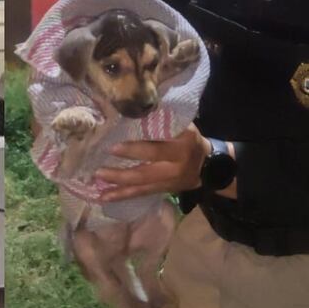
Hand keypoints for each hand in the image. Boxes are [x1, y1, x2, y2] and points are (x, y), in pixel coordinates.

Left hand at [95, 124, 235, 201]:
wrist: (210, 166)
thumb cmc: (191, 139)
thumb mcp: (183, 126)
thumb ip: (162, 121)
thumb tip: (135, 109)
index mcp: (179, 149)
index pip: (154, 150)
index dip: (134, 150)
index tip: (112, 148)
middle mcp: (173, 169)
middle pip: (143, 174)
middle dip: (120, 175)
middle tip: (98, 172)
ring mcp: (168, 183)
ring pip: (140, 188)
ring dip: (118, 190)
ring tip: (98, 192)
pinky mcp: (162, 191)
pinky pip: (141, 195)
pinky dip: (123, 196)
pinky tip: (106, 198)